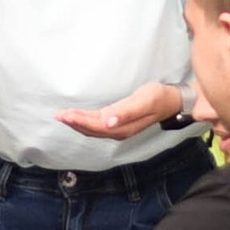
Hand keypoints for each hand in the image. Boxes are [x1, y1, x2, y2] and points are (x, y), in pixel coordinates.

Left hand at [59, 80, 197, 141]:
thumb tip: (108, 123)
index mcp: (123, 127)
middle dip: (74, 122)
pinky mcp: (117, 122)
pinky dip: (84, 121)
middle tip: (58, 115)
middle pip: (91, 129)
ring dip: (77, 123)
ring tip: (62, 116)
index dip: (79, 121)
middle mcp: (118, 131)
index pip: (96, 126)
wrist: (171, 101)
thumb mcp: (145, 101)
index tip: (65, 114)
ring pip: (92, 128)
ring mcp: (118, 128)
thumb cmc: (158, 98)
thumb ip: (127, 112)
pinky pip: (97, 125)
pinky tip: (77, 117)